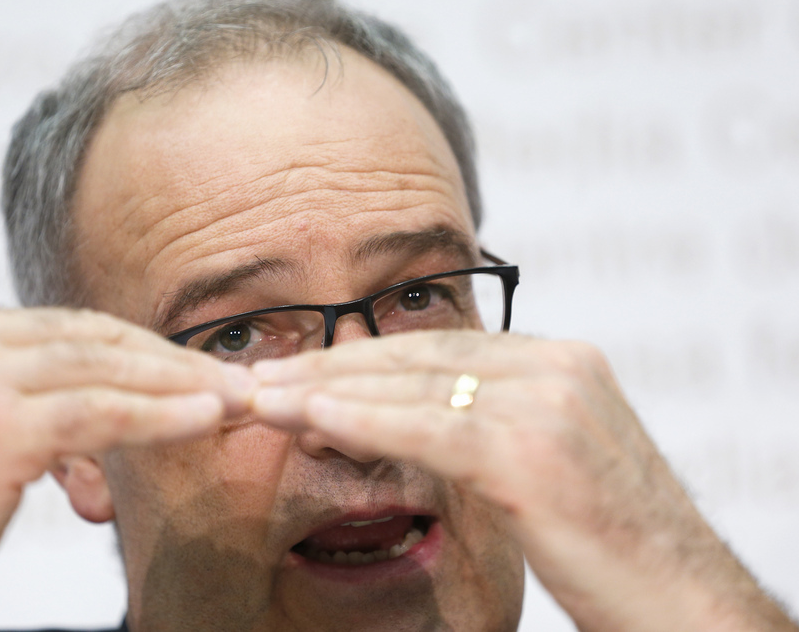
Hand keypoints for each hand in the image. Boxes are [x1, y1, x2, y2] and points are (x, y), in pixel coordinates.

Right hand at [0, 308, 253, 631]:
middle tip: (232, 381)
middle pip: (93, 341)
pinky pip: (102, 414)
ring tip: (236, 401)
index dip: (138, 350)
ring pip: (105, 372)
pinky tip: (206, 420)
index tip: (191, 369)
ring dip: (181, 386)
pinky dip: (161, 416)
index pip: (65, 328)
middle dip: (171, 363)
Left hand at [252, 330, 796, 631]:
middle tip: (262, 375)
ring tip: (265, 397)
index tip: (302, 368)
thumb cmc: (614, 544)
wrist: (684, 600)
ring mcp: (547, 403)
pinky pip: (428, 430)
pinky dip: (363, 421)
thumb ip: (482, 428)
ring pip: (412, 386)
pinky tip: (312, 419)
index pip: (437, 347)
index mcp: (559, 360)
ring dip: (327, 391)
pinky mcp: (532, 453)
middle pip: (416, 356)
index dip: (362, 357)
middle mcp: (554, 366)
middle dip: (330, 365)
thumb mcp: (545, 464)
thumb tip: (395, 423)